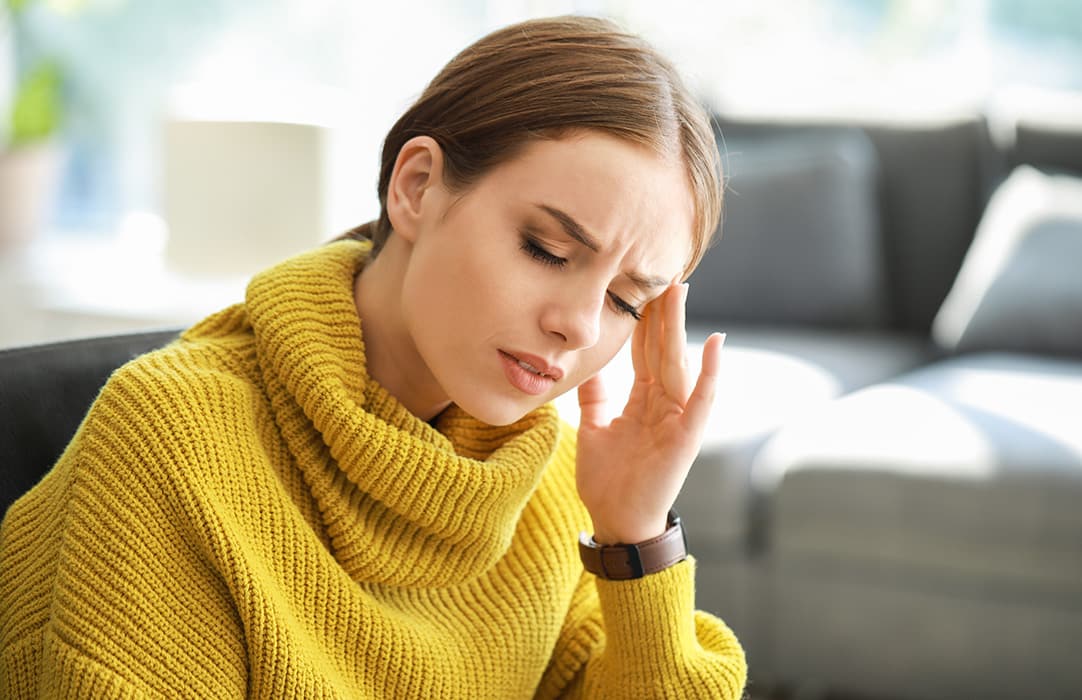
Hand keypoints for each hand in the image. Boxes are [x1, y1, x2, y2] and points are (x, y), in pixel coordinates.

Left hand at [575, 282, 724, 544]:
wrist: (616, 521)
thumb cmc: (607, 480)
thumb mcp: (593, 428)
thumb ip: (594, 396)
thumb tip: (584, 364)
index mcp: (642, 400)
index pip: (643, 351)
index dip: (642, 319)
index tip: (640, 286)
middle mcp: (663, 404)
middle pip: (661, 349)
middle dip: (662, 312)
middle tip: (663, 273)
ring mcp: (677, 419)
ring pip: (678, 364)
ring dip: (680, 328)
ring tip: (680, 292)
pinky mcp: (686, 437)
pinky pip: (700, 400)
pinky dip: (708, 372)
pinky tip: (713, 344)